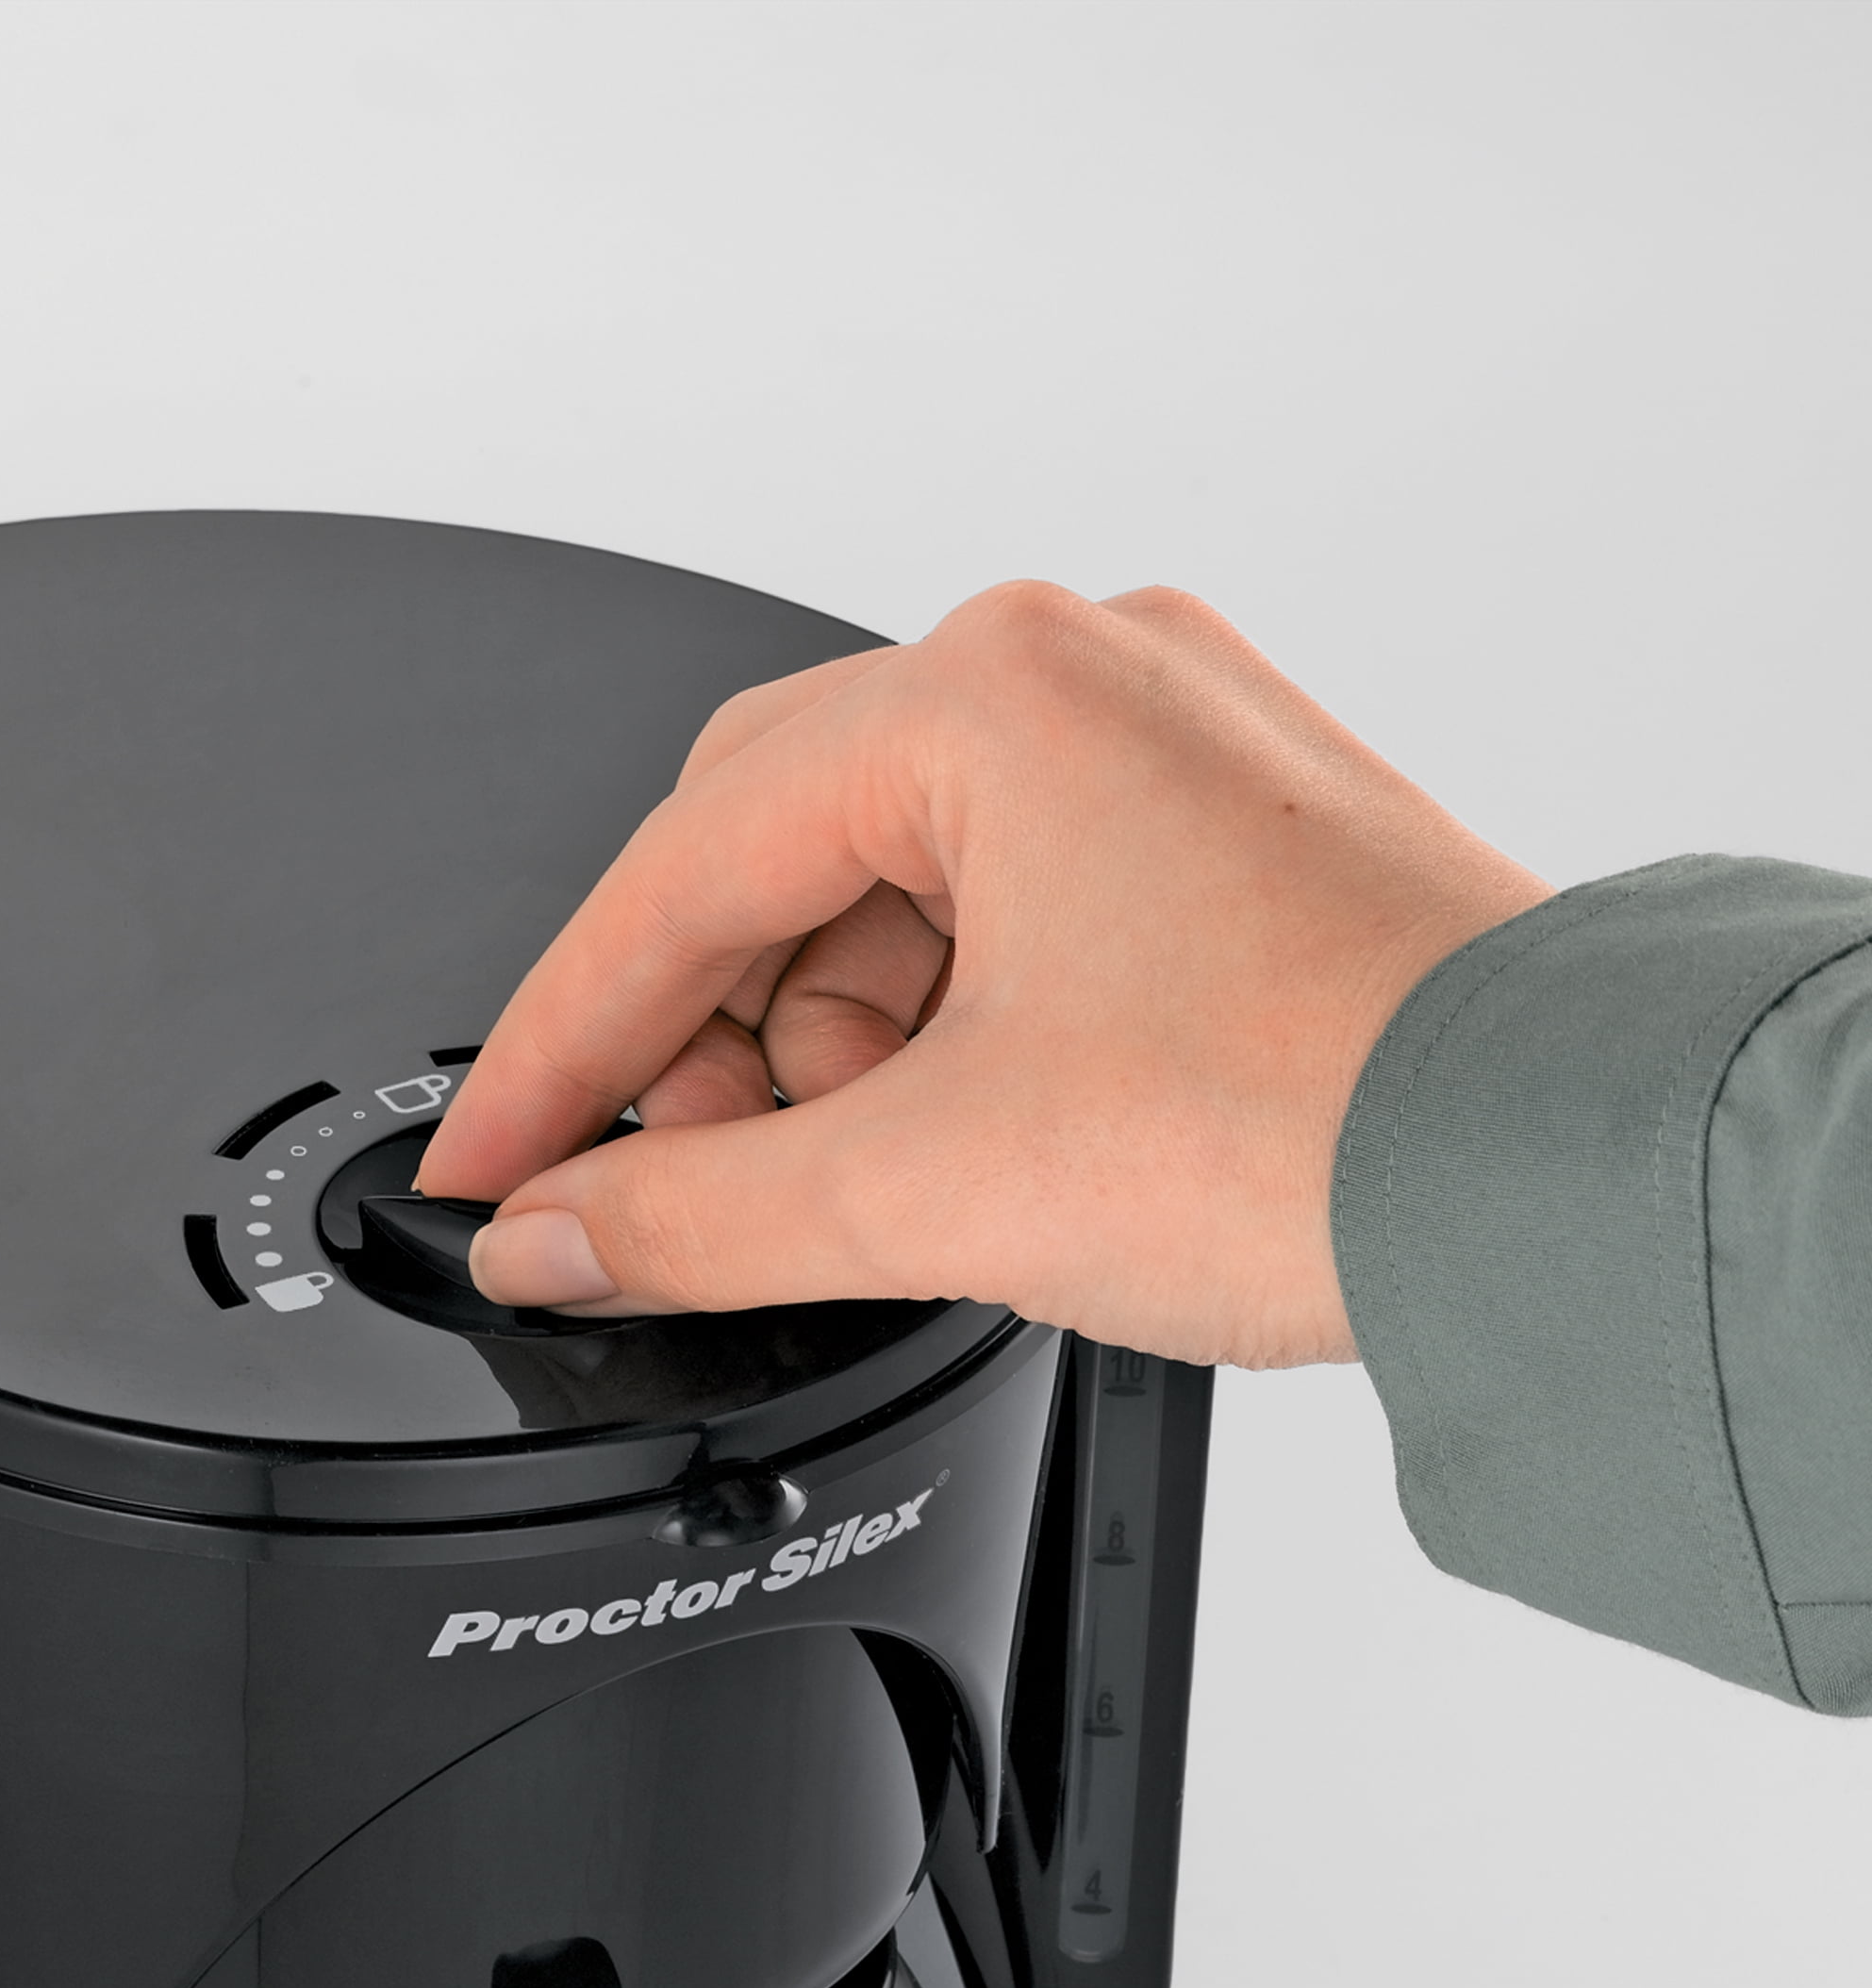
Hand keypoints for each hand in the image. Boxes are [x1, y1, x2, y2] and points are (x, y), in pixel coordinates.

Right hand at [414, 580, 1549, 1367]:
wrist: (1569, 1176)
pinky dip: (945, 1015)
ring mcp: (1160, 737)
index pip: (679, 872)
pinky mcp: (1220, 818)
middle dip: (712, 1038)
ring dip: (837, 1039)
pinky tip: (961, 1124)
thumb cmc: (1329, 1123)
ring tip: (879, 1175)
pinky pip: (1004, 897)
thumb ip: (699, 1216)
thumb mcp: (943, 1183)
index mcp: (989, 700)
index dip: (559, 1041)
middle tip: (686, 1185)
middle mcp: (1076, 676)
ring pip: (891, 880)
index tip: (491, 1155)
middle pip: (775, 854)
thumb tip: (554, 1237)